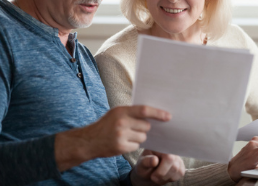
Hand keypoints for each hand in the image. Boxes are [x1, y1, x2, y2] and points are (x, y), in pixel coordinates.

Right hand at [55, 105, 170, 171]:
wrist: (89, 141)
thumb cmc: (106, 125)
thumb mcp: (116, 113)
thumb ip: (132, 112)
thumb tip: (153, 113)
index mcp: (121, 111)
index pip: (144, 110)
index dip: (158, 113)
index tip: (168, 116)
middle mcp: (121, 122)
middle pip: (146, 126)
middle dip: (144, 128)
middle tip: (135, 128)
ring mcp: (121, 136)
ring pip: (142, 137)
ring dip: (138, 137)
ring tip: (126, 135)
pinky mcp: (120, 147)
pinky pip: (136, 146)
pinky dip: (132, 145)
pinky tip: (123, 142)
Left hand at [133, 150, 185, 184]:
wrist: (148, 173)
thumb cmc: (144, 166)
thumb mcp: (141, 164)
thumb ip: (146, 161)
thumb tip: (155, 160)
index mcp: (160, 146)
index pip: (168, 157)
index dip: (162, 170)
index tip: (153, 176)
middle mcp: (171, 149)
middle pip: (174, 166)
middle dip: (162, 175)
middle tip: (153, 177)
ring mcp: (177, 157)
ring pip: (178, 171)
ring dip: (166, 178)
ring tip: (158, 176)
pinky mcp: (181, 165)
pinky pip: (180, 173)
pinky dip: (171, 178)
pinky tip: (164, 176)